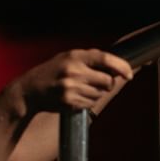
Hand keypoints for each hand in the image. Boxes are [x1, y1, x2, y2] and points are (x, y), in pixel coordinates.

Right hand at [14, 49, 133, 113]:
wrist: (30, 90)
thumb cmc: (53, 72)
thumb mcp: (67, 58)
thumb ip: (90, 60)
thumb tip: (117, 69)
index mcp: (75, 56)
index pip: (105, 59)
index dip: (121, 66)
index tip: (129, 74)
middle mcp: (74, 71)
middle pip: (107, 81)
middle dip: (107, 84)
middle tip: (96, 83)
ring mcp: (71, 88)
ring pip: (100, 94)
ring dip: (96, 94)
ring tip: (80, 89)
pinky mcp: (69, 102)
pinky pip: (90, 104)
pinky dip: (87, 102)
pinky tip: (75, 97)